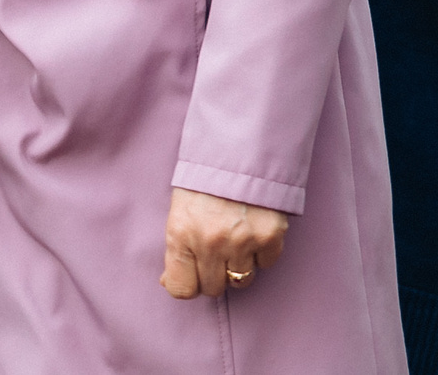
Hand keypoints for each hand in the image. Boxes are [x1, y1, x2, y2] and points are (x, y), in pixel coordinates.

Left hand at [160, 188, 286, 300]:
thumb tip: (168, 281)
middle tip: (216, 252)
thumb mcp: (180, 208)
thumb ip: (177, 246)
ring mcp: (241, 242)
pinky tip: (254, 230)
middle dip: (213, 275)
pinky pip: (266, 264)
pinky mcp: (270, 237)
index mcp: (180, 233)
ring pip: (241, 281)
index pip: (180, 288)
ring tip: (236, 240)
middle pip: (212, 288)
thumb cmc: (205, 177)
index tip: (191, 276)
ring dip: (238, 266)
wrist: (240, 148)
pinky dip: (262, 253)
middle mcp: (210, 243)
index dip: (187, 284)